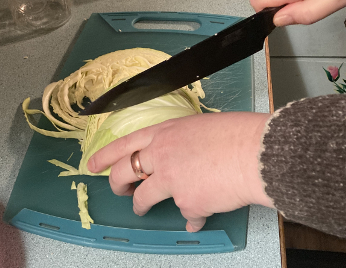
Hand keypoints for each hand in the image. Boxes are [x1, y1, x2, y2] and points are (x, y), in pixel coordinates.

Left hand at [87, 112, 273, 231]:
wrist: (254, 152)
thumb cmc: (234, 133)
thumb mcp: (198, 126)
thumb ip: (181, 142)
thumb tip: (180, 159)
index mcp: (164, 132)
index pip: (124, 143)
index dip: (105, 155)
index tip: (92, 164)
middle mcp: (161, 155)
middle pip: (124, 172)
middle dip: (116, 184)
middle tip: (119, 189)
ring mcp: (171, 180)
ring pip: (143, 198)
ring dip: (142, 206)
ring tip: (145, 208)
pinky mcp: (187, 202)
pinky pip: (186, 214)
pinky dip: (191, 217)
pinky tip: (198, 218)